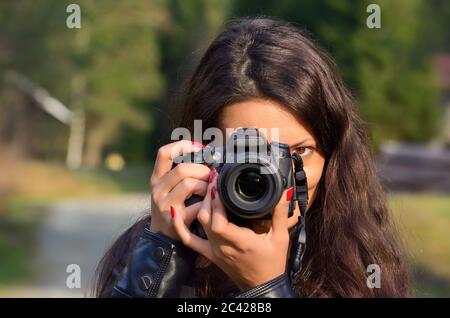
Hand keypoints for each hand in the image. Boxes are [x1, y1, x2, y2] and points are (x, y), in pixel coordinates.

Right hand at [149, 140, 209, 240]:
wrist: (163, 240)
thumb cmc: (174, 209)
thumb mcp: (170, 189)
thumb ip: (182, 173)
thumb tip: (207, 154)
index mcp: (157, 179)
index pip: (163, 153)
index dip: (183, 146)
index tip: (200, 148)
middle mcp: (158, 190)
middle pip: (182, 169)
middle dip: (202, 170)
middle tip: (211, 175)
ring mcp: (165, 205)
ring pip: (190, 184)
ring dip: (206, 186)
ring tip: (210, 191)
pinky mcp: (175, 220)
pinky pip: (197, 206)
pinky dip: (207, 204)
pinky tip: (209, 206)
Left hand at [171, 168, 291, 289]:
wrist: (262, 288)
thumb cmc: (272, 263)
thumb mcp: (281, 238)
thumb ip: (280, 214)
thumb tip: (283, 192)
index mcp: (239, 241)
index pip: (218, 220)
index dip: (214, 199)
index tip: (218, 180)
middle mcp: (222, 245)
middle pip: (205, 216)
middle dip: (207, 194)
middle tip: (213, 176)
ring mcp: (213, 250)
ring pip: (198, 223)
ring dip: (199, 204)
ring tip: (205, 187)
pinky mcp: (209, 253)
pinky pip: (188, 240)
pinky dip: (180, 226)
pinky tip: (175, 211)